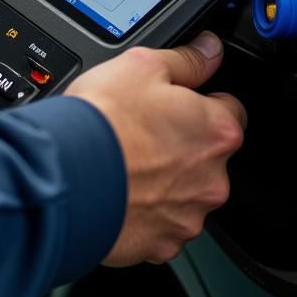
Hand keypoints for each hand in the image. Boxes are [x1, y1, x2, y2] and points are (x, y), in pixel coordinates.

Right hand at [66, 33, 245, 265]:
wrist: (66, 177)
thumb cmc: (103, 123)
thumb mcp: (142, 66)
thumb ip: (185, 60)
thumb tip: (208, 51)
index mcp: (216, 131)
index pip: (230, 110)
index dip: (201, 102)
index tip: (177, 103)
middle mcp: (212, 178)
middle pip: (206, 156)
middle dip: (181, 145)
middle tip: (142, 132)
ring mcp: (187, 216)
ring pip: (184, 193)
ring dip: (163, 181)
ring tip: (125, 163)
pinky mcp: (160, 245)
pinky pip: (159, 225)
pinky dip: (144, 212)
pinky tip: (119, 191)